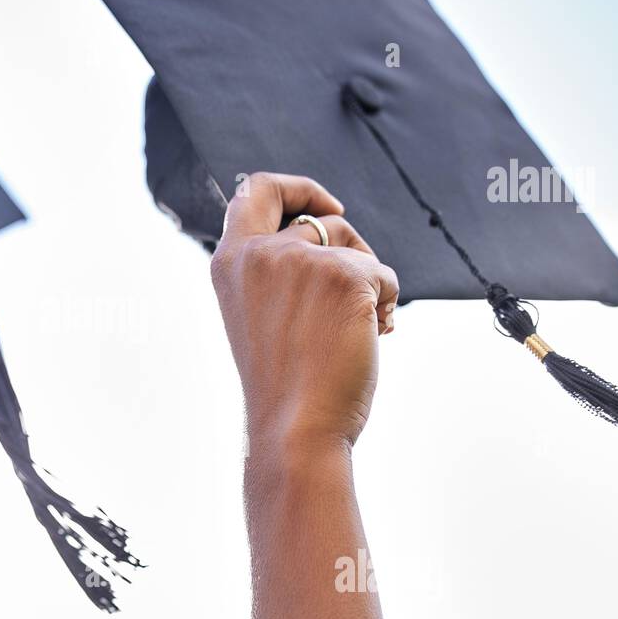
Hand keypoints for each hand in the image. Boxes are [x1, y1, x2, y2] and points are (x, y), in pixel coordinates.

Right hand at [210, 173, 398, 450]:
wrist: (295, 430)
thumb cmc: (284, 385)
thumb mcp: (260, 314)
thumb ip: (277, 271)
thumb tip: (330, 229)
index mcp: (229, 262)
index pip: (256, 190)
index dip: (297, 188)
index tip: (326, 208)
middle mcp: (259, 253)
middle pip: (319, 218)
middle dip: (349, 246)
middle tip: (360, 284)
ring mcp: (300, 261)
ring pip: (354, 246)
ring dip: (370, 279)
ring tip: (365, 323)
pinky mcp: (344, 276)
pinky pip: (385, 274)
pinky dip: (388, 303)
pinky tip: (375, 335)